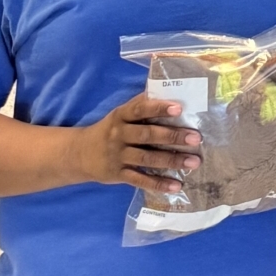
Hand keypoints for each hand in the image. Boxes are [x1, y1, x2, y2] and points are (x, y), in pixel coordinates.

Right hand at [68, 92, 202, 190]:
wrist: (79, 154)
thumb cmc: (110, 130)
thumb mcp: (120, 114)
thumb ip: (141, 105)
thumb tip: (169, 89)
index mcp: (121, 116)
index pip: (139, 110)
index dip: (158, 108)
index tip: (179, 108)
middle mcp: (119, 135)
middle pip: (147, 135)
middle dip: (172, 136)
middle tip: (195, 138)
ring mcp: (118, 156)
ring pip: (147, 159)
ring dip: (172, 160)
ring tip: (194, 161)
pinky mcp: (118, 174)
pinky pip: (140, 180)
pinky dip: (158, 184)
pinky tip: (177, 186)